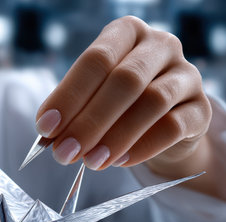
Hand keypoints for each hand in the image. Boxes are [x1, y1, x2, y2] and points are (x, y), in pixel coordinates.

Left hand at [36, 16, 211, 171]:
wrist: (162, 118)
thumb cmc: (119, 101)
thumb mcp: (92, 96)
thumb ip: (73, 109)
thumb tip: (49, 135)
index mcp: (126, 34)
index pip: (95, 60)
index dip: (68, 96)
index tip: (46, 128)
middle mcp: (159, 45)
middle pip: (125, 80)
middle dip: (89, 120)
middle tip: (65, 152)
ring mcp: (185, 74)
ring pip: (152, 102)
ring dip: (115, 136)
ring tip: (91, 161)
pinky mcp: (201, 107)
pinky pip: (173, 127)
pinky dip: (142, 147)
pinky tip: (119, 161)